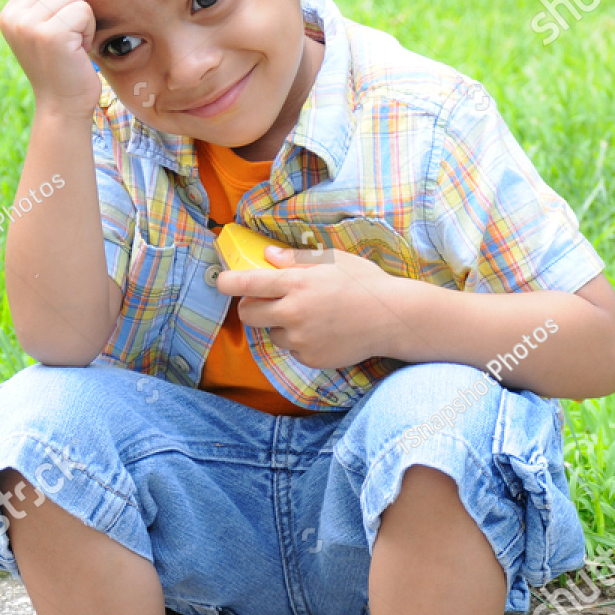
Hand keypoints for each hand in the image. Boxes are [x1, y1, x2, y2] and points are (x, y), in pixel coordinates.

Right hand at [0, 0, 100, 119]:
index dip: (58, 0)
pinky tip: (77, 50)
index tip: (56, 29)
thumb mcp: (41, 28)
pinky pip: (83, 10)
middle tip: (67, 38)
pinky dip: (88, 30)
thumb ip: (40, 0)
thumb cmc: (61, 64)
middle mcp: (13, 17)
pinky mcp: (50, 35)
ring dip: (81, 19)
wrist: (62, 105)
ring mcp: (29, 25)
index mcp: (8, 13)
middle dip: (71, 7)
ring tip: (72, 44)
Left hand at [217, 244, 405, 367]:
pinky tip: (323, 331)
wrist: (392, 318)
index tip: (221, 281)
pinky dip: (301, 341)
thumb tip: (268, 256)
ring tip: (310, 316)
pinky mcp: (309, 358)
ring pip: (272, 333)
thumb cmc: (364, 283)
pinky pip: (293, 349)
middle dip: (251, 307)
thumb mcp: (332, 261)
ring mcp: (301, 339)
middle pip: (248, 314)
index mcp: (297, 283)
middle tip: (267, 301)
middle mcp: (293, 312)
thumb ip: (296, 259)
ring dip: (281, 325)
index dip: (228, 282)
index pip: (247, 283)